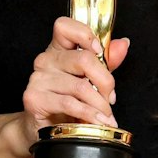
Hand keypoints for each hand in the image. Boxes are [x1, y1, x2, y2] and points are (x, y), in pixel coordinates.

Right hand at [14, 16, 130, 148]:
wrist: (45, 130)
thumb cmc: (68, 103)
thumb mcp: (90, 80)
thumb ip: (106, 62)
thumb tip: (122, 44)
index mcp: (58, 50)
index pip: (65, 27)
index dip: (85, 35)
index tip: (100, 52)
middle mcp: (45, 60)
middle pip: (83, 59)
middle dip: (105, 82)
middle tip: (110, 98)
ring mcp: (38, 79)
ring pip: (80, 86)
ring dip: (100, 105)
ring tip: (106, 116)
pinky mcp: (34, 98)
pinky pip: (69, 103)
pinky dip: (89, 114)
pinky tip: (97, 121)